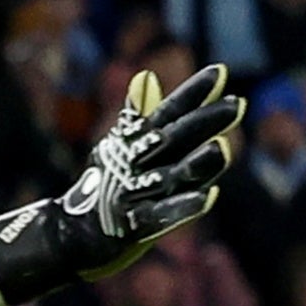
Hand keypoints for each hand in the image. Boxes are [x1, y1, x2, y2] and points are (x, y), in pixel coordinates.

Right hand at [0, 65, 244, 305]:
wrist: (68, 234)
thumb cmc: (102, 186)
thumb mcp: (117, 148)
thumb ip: (138, 115)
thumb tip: (147, 75)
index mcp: (136, 143)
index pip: (168, 112)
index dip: (192, 93)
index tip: (220, 71)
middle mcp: (136, 163)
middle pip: (174, 139)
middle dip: (205, 121)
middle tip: (237, 104)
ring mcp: (133, 194)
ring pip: (170, 176)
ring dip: (196, 164)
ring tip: (222, 148)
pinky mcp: (131, 225)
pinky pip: (161, 215)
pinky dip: (183, 207)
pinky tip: (209, 197)